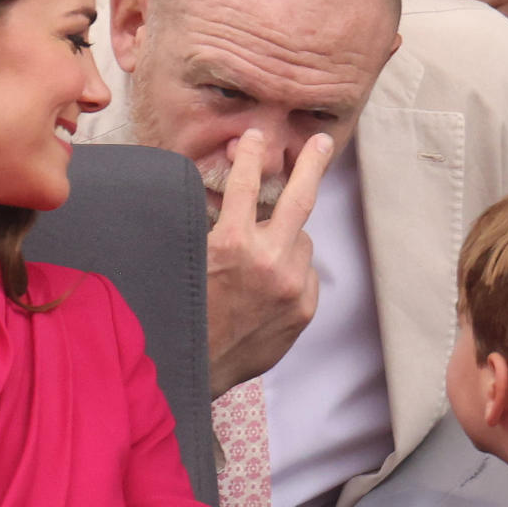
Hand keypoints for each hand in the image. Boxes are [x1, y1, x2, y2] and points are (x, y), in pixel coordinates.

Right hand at [206, 129, 332, 397]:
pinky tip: (268, 288)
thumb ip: (214, 230)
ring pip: (302, 241)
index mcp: (231, 244)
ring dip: (286, 239)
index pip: (246, 184)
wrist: (196, 368)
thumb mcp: (189, 261)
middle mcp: (267, 261)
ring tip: (260, 260)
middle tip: (322, 142)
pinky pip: (305, 274)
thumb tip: (234, 199)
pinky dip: (292, 271)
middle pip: (300, 199)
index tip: (256, 137)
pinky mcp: (303, 309)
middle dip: (312, 165)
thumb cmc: (185, 311)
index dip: (251, 155)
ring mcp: (290, 286)